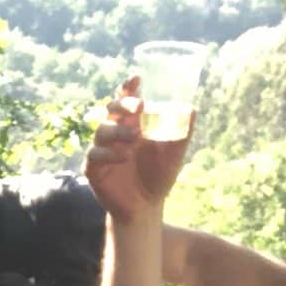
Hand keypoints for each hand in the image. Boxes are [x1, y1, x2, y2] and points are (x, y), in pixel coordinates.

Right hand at [82, 77, 186, 221]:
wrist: (145, 207)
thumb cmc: (159, 176)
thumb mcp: (174, 154)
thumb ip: (181, 133)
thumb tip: (190, 109)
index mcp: (133, 123)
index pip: (127, 99)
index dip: (128, 87)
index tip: (136, 78)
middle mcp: (116, 133)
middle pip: (111, 109)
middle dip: (122, 104)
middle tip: (138, 107)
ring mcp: (103, 150)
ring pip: (102, 130)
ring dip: (118, 132)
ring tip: (136, 139)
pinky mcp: (94, 169)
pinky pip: (94, 155)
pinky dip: (108, 154)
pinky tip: (123, 157)